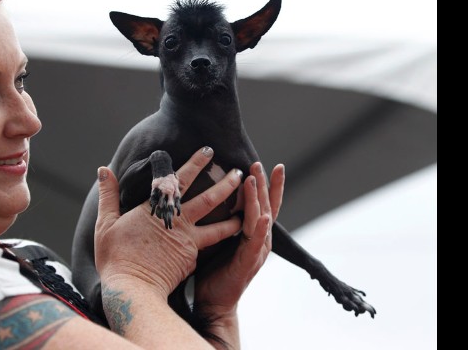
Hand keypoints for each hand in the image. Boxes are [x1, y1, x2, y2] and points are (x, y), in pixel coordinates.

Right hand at [95, 147, 245, 299]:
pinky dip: (221, 240)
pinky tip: (231, 237)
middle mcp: (179, 222)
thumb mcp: (105, 222)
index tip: (210, 150)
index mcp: (158, 209)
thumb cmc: (116, 257)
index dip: (196, 163)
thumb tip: (103, 169)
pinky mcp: (193, 259)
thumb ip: (108, 195)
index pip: (181, 179)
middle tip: (240, 172)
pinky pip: (209, 247)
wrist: (132, 289)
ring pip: (219, 226)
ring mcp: (189, 241)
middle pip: (210, 199)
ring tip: (249, 208)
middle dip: (227, 184)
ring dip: (235, 214)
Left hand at [194, 163, 284, 338]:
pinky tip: (264, 217)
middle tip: (261, 163)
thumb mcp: (215, 238)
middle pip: (267, 207)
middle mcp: (258, 240)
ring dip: (259, 199)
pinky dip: (261, 229)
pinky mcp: (247, 264)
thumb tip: (201, 194)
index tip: (265, 164)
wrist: (212, 303)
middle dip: (265, 184)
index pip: (263, 204)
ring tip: (255, 179)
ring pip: (261, 219)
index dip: (266, 185)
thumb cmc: (212, 271)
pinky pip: (255, 243)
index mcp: (251, 233)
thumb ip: (217, 219)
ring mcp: (255, 252)